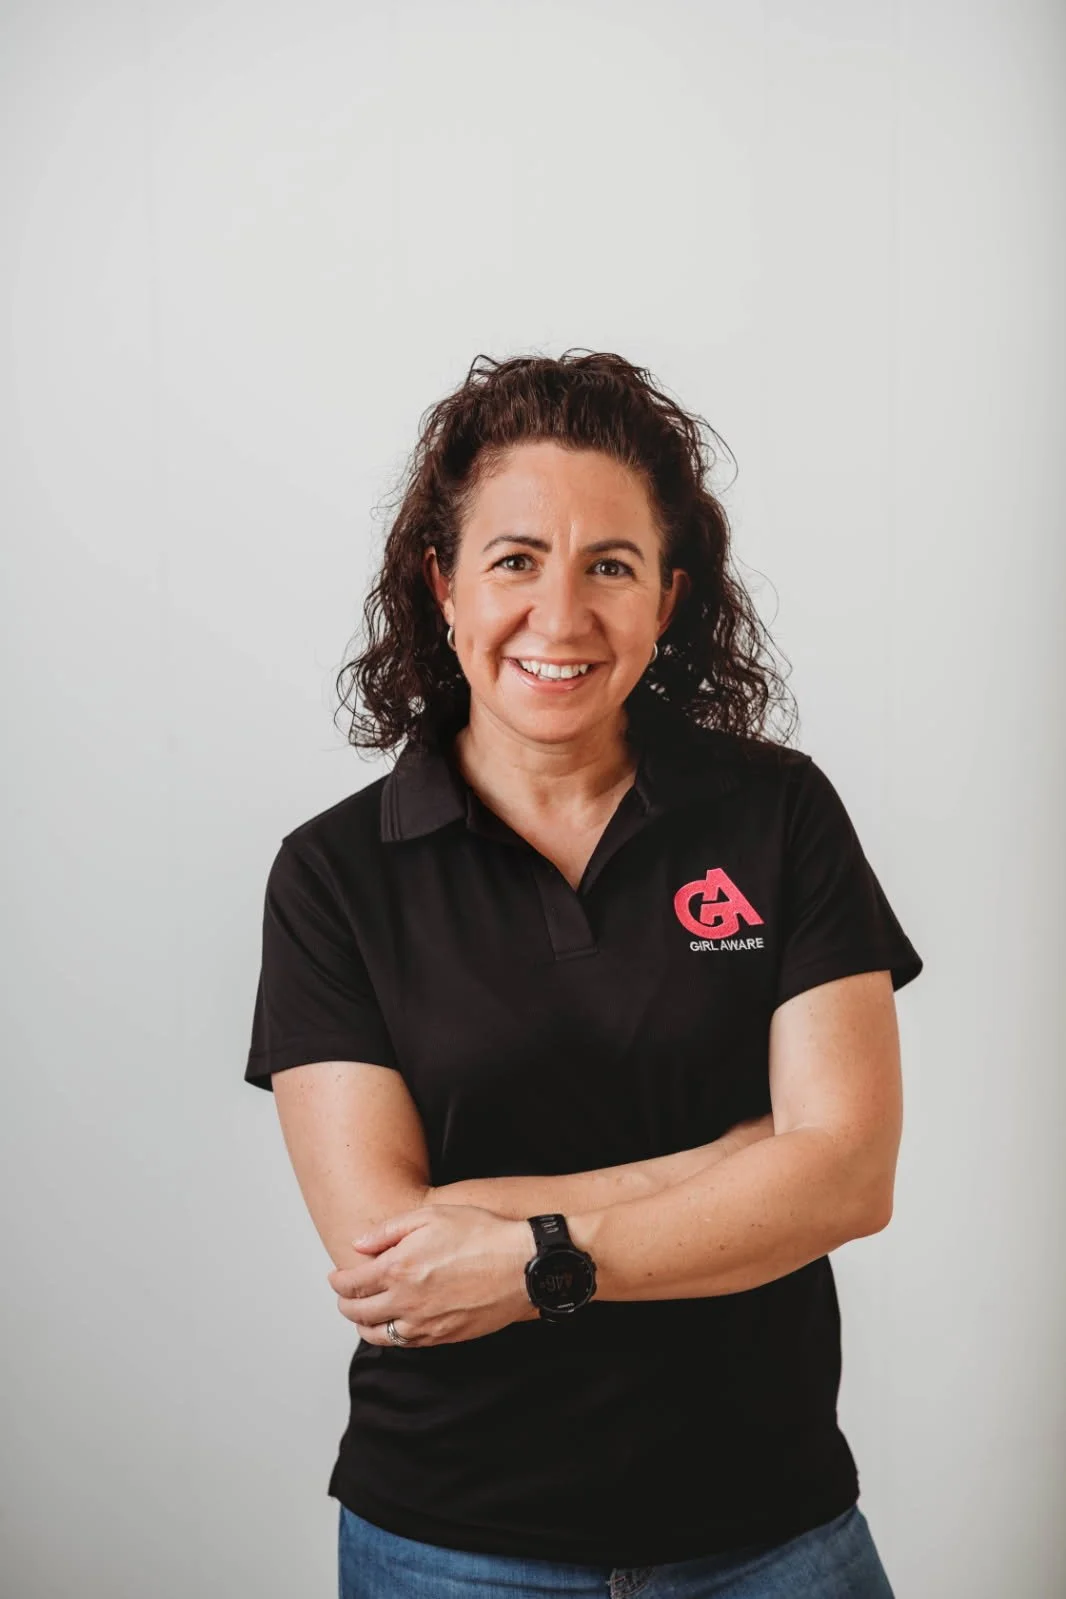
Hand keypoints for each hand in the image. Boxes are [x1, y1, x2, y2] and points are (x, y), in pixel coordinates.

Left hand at [326, 1204, 538, 1346]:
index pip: (351, 1284)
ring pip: (380, 1335)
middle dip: (345, 1304)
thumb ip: (388, 1231)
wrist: (522, 1265)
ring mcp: (424, 1324)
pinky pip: (407, 1345)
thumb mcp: (431, 1216)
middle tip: (344, 1297)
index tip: (336, 1277)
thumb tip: (359, 1245)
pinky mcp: (444, 1337)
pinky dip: (393, 1338)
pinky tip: (395, 1327)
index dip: (338, 1281)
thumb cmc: (481, 1234)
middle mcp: (405, 1301)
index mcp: (397, 1268)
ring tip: (363, 1317)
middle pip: (359, 1313)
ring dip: (365, 1326)